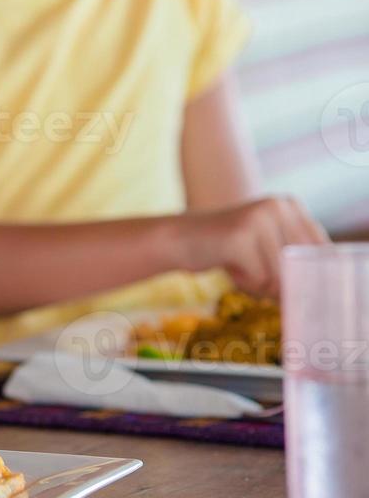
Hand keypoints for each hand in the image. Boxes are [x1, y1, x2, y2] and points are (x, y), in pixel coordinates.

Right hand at [177, 195, 328, 297]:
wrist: (178, 239)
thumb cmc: (227, 249)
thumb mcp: (268, 247)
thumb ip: (295, 260)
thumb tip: (318, 292)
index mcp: (290, 205)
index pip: (320, 251)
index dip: (307, 275)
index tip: (291, 285)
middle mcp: (278, 206)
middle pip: (300, 266)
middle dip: (281, 282)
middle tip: (255, 273)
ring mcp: (258, 218)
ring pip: (280, 275)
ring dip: (260, 284)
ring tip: (238, 266)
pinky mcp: (240, 236)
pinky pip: (260, 279)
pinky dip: (244, 282)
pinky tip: (228, 266)